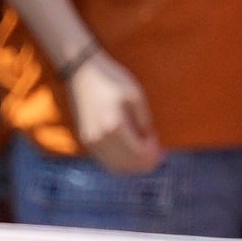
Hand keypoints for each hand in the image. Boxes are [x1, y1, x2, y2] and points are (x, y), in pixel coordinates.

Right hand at [63, 51, 160, 175]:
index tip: (160, 145)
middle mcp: (100, 139)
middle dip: (145, 163)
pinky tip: (129, 154)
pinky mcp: (86, 141)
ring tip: (144, 156)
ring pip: (115, 167)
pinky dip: (120, 162)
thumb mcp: (135, 95)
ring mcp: (91, 142)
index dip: (153, 154)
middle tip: (157, 156)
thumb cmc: (111, 79)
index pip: (138, 153)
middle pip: (127, 164)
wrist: (81, 72)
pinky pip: (105, 161)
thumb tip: (150, 140)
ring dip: (132, 166)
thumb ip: (144, 120)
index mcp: (115, 126)